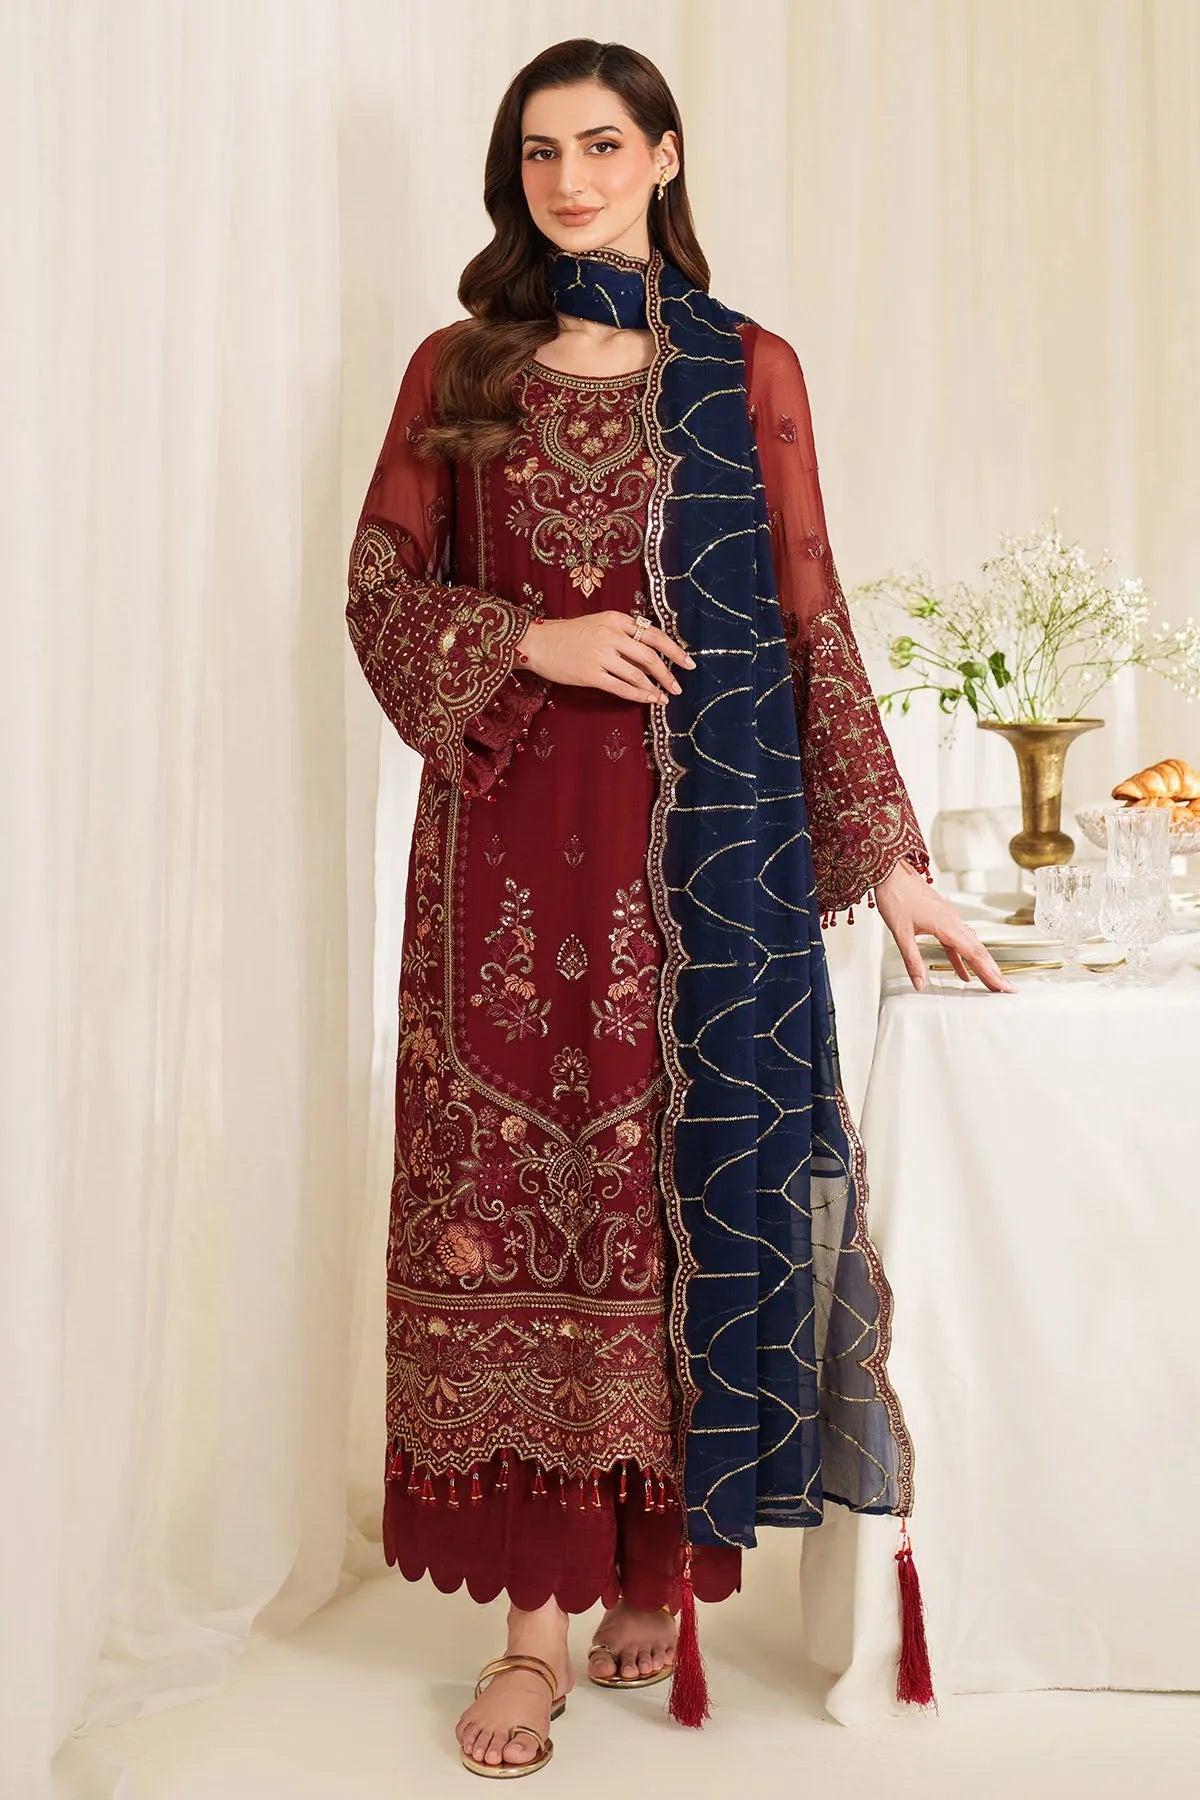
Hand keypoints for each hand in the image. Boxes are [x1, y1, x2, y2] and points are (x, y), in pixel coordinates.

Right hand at [515, 610, 693, 702]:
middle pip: (650, 655)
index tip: (689, 662)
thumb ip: (623, 635)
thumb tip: (651, 656)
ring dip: (655, 687)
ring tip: (664, 697)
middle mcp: (610, 634)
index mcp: (616, 619)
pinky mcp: (590, 674)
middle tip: (678, 687)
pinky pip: (621, 688)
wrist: (537, 642)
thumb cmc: (568, 635)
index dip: (675, 650)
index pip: (653, 634)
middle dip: (668, 673)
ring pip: (638, 674)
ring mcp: (600, 655)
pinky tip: (649, 700)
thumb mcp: (599, 624)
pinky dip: (639, 695)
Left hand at [873, 858, 1018, 993]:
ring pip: (970, 947)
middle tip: (1008, 989)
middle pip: (979, 951)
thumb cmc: (896, 896)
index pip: (975, 954)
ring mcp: (949, 920)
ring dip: (981, 966)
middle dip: (994, 972)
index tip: (1004, 986)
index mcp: (947, 925)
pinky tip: (963, 973)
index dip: (991, 973)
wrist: (892, 872)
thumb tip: (919, 983)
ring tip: (990, 984)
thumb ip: (912, 960)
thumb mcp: (901, 933)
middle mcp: (953, 921)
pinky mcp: (942, 920)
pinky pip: (957, 943)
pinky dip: (962, 959)